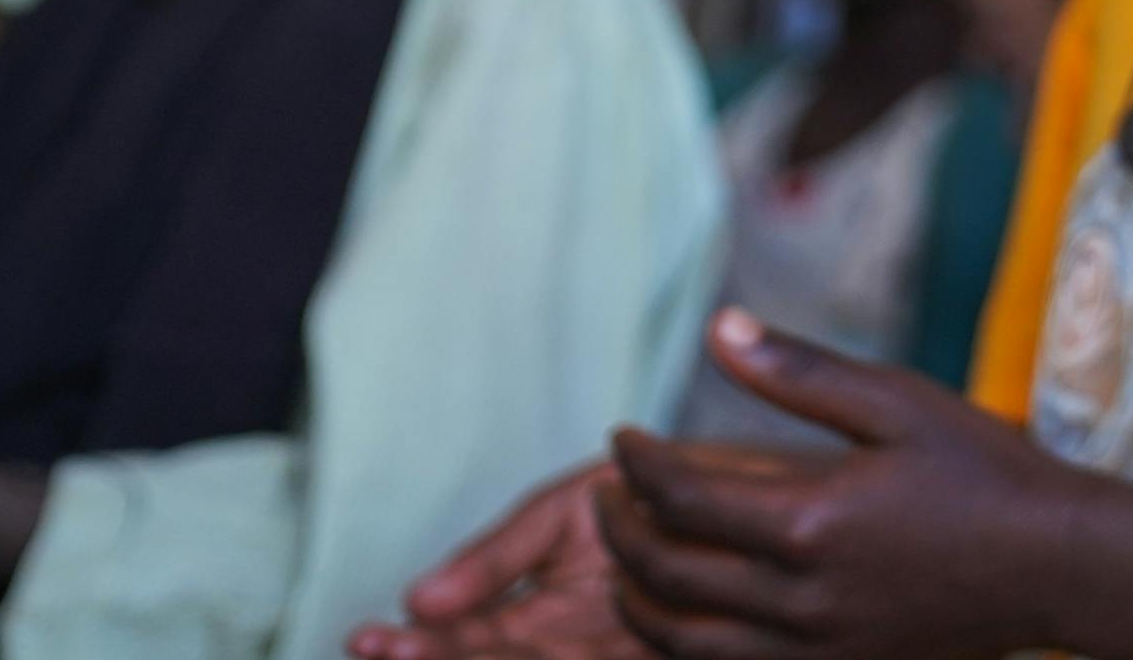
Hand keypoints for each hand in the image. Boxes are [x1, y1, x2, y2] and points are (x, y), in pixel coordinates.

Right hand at [353, 464, 643, 659]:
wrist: (767, 492)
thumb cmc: (669, 490)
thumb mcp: (569, 510)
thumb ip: (499, 554)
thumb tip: (416, 597)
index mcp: (543, 617)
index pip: (468, 639)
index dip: (417, 645)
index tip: (365, 638)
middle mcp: (568, 649)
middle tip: (374, 651)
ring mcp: (612, 656)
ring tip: (410, 651)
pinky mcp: (659, 656)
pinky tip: (493, 648)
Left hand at [594, 310, 1079, 659]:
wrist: (1055, 564)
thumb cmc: (982, 470)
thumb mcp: (897, 401)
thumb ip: (799, 371)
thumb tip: (717, 329)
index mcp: (808, 521)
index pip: (679, 497)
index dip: (635, 465)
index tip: (621, 438)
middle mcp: (798, 598)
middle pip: (666, 577)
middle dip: (621, 534)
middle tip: (606, 497)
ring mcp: (813, 649)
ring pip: (683, 643)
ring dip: (638, 602)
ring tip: (626, 564)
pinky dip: (686, 648)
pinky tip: (686, 616)